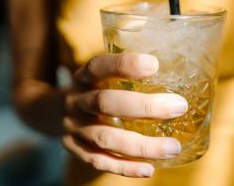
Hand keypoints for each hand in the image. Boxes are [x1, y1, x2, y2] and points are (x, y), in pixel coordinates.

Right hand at [62, 53, 187, 177]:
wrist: (52, 112)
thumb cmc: (94, 90)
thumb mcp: (101, 77)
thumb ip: (129, 75)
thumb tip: (181, 72)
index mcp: (83, 77)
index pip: (98, 66)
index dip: (124, 65)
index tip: (154, 64)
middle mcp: (75, 101)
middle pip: (104, 102)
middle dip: (143, 107)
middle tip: (179, 106)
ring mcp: (73, 128)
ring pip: (105, 137)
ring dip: (141, 145)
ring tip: (173, 147)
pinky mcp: (75, 150)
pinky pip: (99, 161)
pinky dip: (125, 167)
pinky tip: (149, 169)